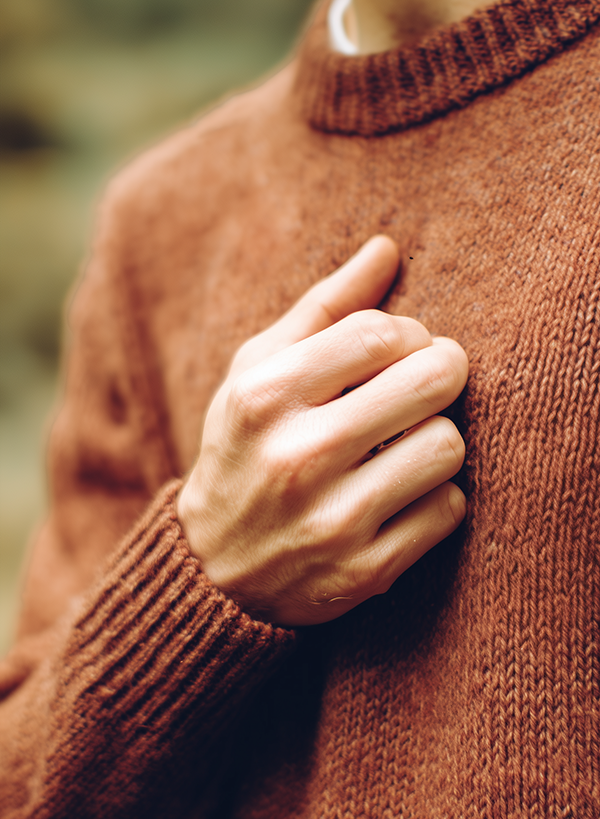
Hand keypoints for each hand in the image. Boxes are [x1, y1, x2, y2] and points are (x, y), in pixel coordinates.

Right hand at [178, 236, 467, 626]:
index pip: (381, 333)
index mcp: (264, 396)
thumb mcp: (258, 371)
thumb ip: (323, 306)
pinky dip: (437, 497)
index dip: (408, 335)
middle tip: (426, 383)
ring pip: (446, 446)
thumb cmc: (244, 449)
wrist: (213, 570)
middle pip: (430, 381)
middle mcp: (297, 457)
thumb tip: (387, 247)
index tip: (400, 351)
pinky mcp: (364, 572)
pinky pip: (448, 510)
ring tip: (407, 443)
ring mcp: (332, 521)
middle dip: (441, 373)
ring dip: (437, 438)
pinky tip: (403, 495)